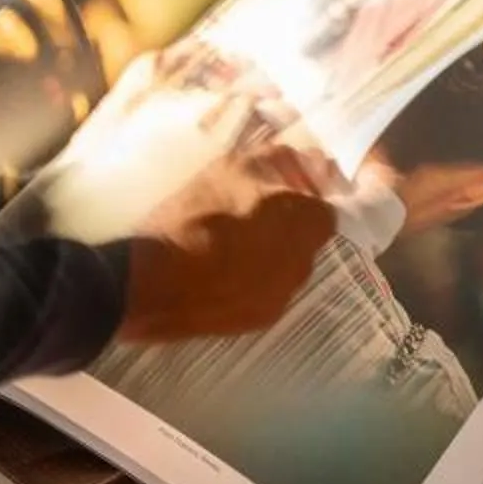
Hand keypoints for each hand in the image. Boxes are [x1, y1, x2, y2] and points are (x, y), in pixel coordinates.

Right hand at [115, 140, 337, 342]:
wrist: (159, 280)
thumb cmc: (201, 213)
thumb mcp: (238, 164)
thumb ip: (282, 161)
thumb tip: (312, 162)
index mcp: (310, 223)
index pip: (323, 210)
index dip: (300, 200)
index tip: (275, 195)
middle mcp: (306, 263)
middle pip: (303, 241)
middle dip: (284, 230)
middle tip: (246, 218)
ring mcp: (283, 297)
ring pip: (281, 270)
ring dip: (265, 259)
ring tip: (225, 249)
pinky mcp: (258, 322)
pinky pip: (260, 295)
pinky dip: (246, 285)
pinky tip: (215, 275)